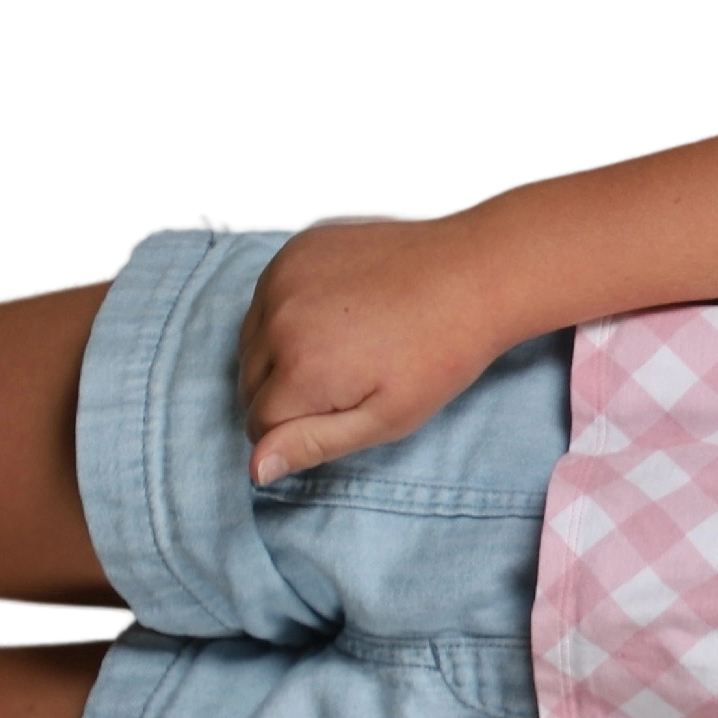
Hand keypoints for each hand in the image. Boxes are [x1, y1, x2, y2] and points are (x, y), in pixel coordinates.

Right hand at [235, 216, 523, 486]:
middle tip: (342, 384)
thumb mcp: (385, 419)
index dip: (293, 432)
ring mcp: (283, 279)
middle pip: (247, 383)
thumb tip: (254, 467)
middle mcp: (278, 322)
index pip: (259, 424)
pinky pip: (266, 297)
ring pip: (250, 340)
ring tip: (339, 350)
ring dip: (277, 354)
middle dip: (282, 395)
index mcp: (299, 371)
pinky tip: (335, 314)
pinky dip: (285, 312)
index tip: (335, 416)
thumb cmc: (438, 355)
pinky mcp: (294, 251)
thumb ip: (313, 443)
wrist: (470, 276)